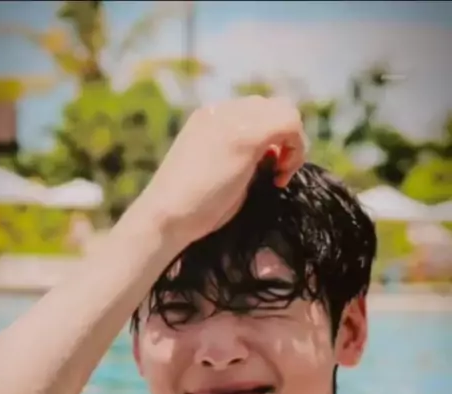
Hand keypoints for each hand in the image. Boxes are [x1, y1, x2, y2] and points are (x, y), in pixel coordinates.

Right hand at [142, 96, 305, 246]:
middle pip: (273, 107)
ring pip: (286, 111)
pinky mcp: (246, 136)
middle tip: (277, 174)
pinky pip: (290, 124)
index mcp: (210, 117)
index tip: (268, 171)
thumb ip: (243, 158)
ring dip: (292, 143)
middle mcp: (221, 110)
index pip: (256, 112)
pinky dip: (296, 150)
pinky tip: (280, 178)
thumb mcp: (220, 173)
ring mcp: (233, 120)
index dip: (271, 139)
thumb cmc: (190, 209)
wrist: (166, 217)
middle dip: (284, 139)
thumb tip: (273, 156)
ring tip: (279, 176)